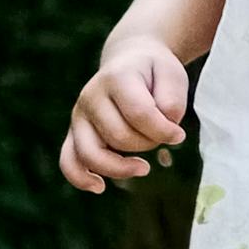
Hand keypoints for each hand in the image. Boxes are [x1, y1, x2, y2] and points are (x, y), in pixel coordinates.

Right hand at [61, 38, 189, 192]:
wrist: (128, 61)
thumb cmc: (154, 72)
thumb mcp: (173, 76)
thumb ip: (172, 102)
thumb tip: (164, 132)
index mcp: (117, 78)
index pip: (139, 113)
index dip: (164, 130)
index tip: (179, 134)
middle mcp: (91, 96)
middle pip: (119, 136)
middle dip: (148, 143)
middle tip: (161, 137)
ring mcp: (79, 116)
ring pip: (91, 153)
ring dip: (121, 167)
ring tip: (143, 168)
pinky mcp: (75, 132)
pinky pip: (69, 160)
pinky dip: (80, 177)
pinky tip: (99, 187)